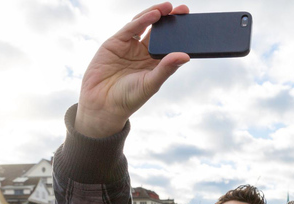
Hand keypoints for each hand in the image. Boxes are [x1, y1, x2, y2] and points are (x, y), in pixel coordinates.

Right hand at [75, 2, 190, 137]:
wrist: (102, 105)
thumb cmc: (128, 98)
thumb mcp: (151, 84)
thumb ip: (166, 69)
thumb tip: (186, 56)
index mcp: (154, 64)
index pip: (169, 45)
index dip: (179, 34)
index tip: (191, 24)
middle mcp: (143, 53)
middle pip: (159, 32)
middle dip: (170, 20)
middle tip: (183, 10)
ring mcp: (129, 47)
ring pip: (144, 25)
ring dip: (156, 14)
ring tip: (168, 7)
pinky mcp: (116, 42)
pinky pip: (131, 28)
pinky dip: (142, 20)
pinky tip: (154, 14)